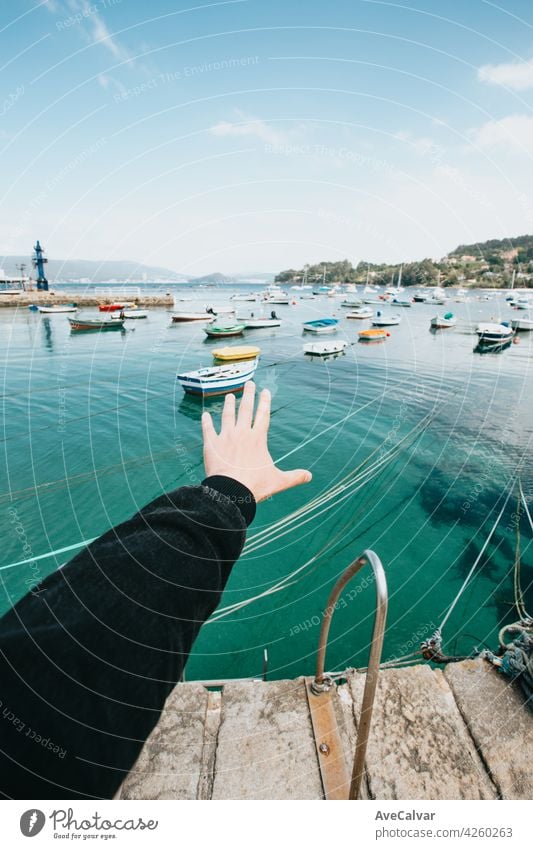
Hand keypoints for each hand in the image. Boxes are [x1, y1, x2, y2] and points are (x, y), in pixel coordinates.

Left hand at [201, 382, 311, 501]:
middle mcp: (242, 433)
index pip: (263, 415)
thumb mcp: (278, 481)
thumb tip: (309, 476)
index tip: (265, 390)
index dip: (264, 402)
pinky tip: (205, 415)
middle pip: (246, 410)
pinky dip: (206, 422)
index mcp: (258, 438)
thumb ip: (294, 476)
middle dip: (248, 395)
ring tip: (230, 396)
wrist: (231, 491)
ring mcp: (225, 437)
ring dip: (229, 405)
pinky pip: (208, 429)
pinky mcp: (211, 444)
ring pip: (227, 416)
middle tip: (249, 383)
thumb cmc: (255, 485)